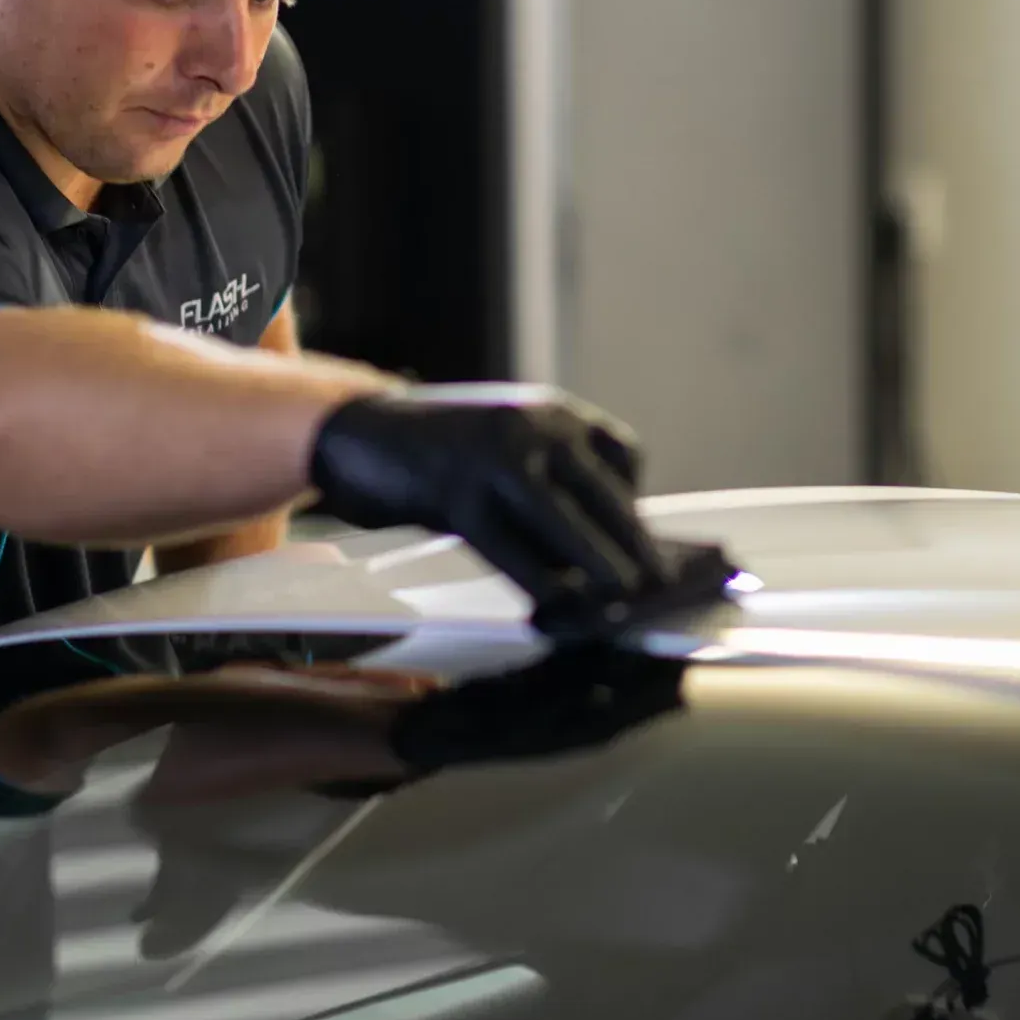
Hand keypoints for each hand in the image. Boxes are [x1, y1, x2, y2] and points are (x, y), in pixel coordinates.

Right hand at [309, 383, 673, 630]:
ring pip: (567, 527)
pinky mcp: (458, 498)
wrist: (359, 432)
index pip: (623, 454)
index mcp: (549, 409)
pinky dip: (542, 586)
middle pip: (604, 495)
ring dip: (601, 572)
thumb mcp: (506, 440)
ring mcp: (494, 460)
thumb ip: (551, 475)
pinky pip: (514, 553)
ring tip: (622, 604)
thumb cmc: (440, 449)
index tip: (640, 544)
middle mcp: (530, 426)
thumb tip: (605, 543)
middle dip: (635, 547)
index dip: (636, 505)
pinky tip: (557, 610)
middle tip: (659, 586)